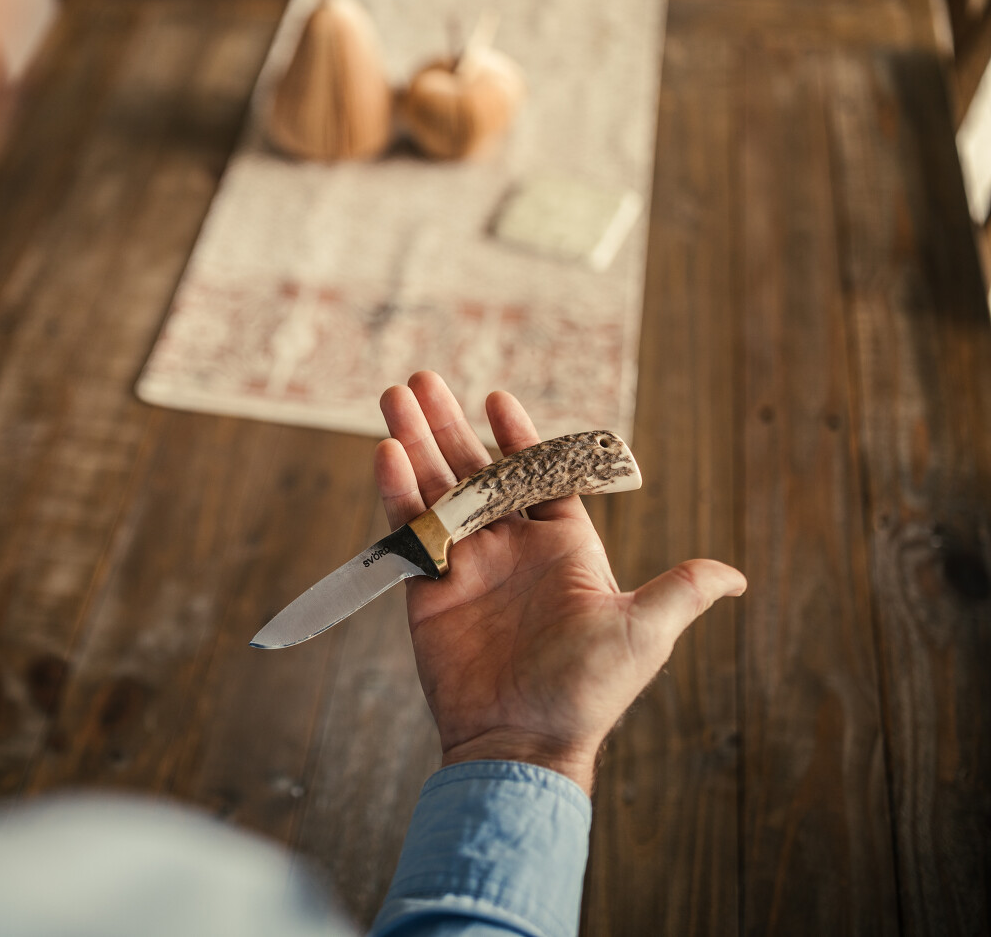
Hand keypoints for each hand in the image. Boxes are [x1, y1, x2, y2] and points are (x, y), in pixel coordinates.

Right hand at [375, 372, 745, 794]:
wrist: (523, 741)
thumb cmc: (588, 690)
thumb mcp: (644, 632)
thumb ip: (680, 591)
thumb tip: (735, 575)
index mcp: (562, 547)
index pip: (538, 475)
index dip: (519, 436)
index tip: (497, 397)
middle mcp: (510, 547)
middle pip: (476, 470)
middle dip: (450, 423)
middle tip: (424, 380)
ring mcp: (466, 564)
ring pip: (436, 488)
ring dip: (416, 441)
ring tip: (395, 394)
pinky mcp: (427, 587)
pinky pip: (409, 529)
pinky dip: (396, 491)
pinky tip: (385, 453)